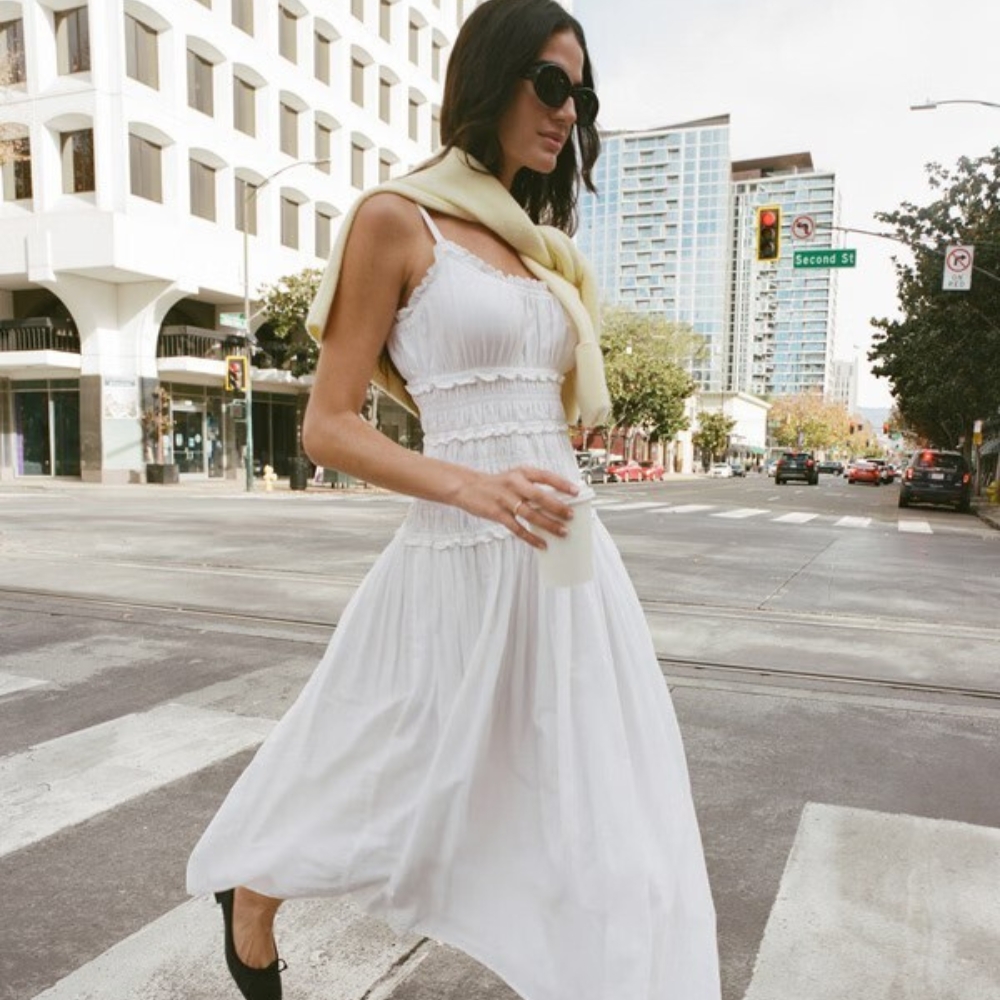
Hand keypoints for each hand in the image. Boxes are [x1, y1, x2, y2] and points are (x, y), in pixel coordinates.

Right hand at [453, 465, 578, 548]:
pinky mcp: (497, 514)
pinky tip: (542, 544)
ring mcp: (505, 499)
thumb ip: (532, 486)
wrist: (467, 486)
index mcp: (521, 472)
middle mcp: (514, 484)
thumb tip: (556, 501)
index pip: (545, 476)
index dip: (562, 483)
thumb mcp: (514, 477)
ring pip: (531, 514)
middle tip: (571, 516)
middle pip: (540, 496)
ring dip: (548, 524)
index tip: (576, 491)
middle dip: (557, 507)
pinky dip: (531, 537)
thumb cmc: (496, 484)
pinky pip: (517, 528)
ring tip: (563, 531)